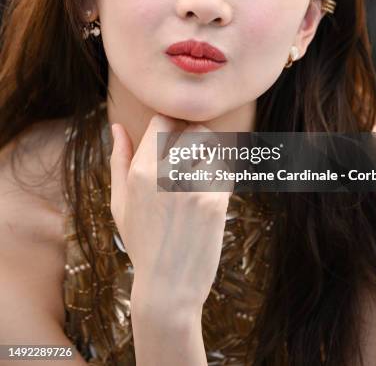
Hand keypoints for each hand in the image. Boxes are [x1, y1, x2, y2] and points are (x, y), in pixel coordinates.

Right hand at [110, 114, 232, 318]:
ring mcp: (193, 187)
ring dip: (211, 157)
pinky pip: (226, 172)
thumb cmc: (142, 242)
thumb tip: (117, 126)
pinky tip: (209, 198)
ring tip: (200, 179)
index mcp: (141, 171)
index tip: (175, 139)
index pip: (163, 120)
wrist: (168, 287)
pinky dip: (221, 179)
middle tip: (193, 158)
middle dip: (196, 137)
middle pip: (194, 128)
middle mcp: (166, 174)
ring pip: (214, 148)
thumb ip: (120, 160)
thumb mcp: (121, 202)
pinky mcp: (216, 201)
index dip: (172, 125)